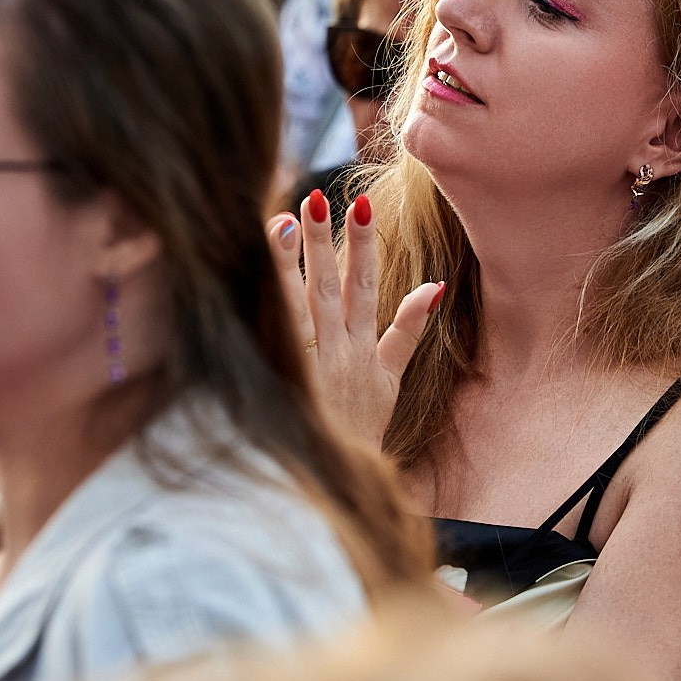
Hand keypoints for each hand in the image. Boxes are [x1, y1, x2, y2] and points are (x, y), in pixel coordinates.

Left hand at [265, 188, 442, 445]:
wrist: (335, 481)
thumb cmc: (361, 429)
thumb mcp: (391, 382)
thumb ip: (407, 332)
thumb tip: (434, 286)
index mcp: (363, 350)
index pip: (366, 287)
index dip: (365, 247)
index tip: (362, 206)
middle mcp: (336, 354)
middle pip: (330, 290)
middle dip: (325, 243)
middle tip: (317, 198)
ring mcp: (307, 371)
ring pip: (296, 310)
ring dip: (289, 267)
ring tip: (280, 223)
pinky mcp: (281, 385)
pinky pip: (269, 341)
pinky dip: (262, 312)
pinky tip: (246, 280)